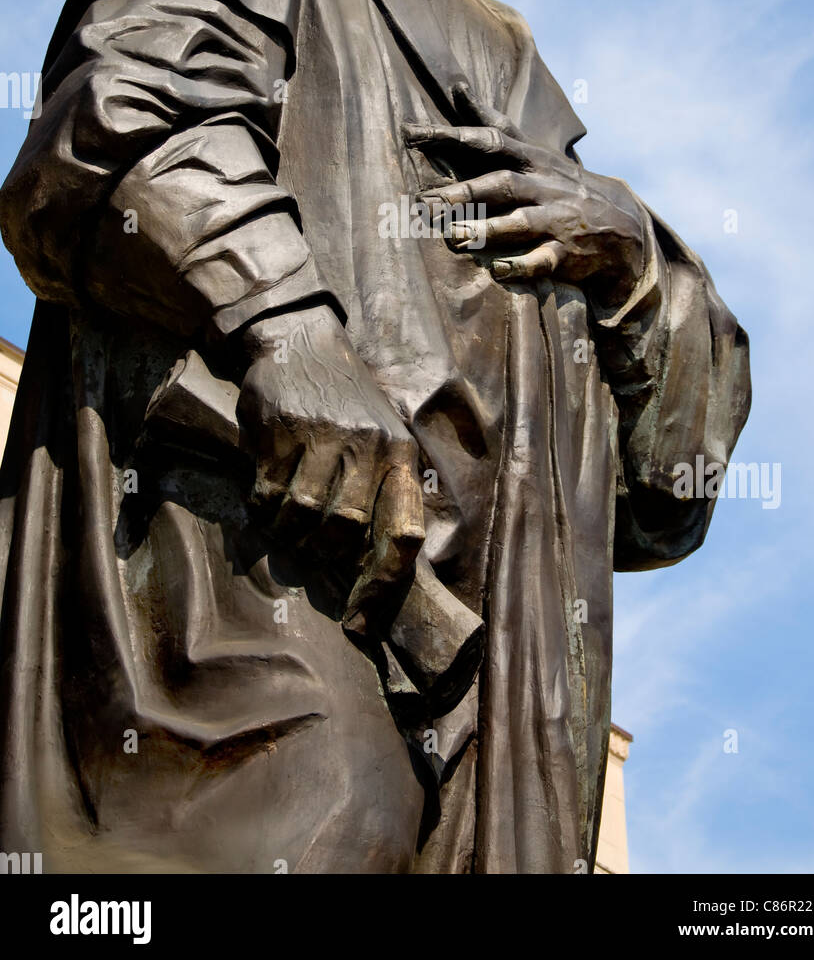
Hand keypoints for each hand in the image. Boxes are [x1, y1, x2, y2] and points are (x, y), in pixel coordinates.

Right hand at [237, 303, 424, 636]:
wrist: (302, 338)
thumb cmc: (344, 400)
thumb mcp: (381, 434)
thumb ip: (383, 489)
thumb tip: (370, 568)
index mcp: (399, 453)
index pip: (404, 531)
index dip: (383, 584)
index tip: (363, 622)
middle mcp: (368, 444)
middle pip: (345, 530)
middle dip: (322, 550)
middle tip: (310, 544)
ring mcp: (323, 435)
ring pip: (303, 515)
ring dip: (288, 530)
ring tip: (285, 520)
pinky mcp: (282, 429)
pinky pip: (269, 492)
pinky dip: (263, 507)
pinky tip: (264, 495)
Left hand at [404, 88, 644, 305]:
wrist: (622, 224)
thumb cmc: (560, 184)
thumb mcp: (533, 151)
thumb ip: (495, 124)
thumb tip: (459, 90)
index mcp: (531, 160)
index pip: (491, 140)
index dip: (451, 135)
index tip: (411, 133)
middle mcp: (542, 187)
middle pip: (503, 184)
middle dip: (466, 191)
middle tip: (428, 201)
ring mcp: (555, 220)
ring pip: (520, 223)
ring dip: (487, 229)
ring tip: (454, 237)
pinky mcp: (565, 252)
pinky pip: (543, 260)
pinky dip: (521, 265)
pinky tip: (498, 270)